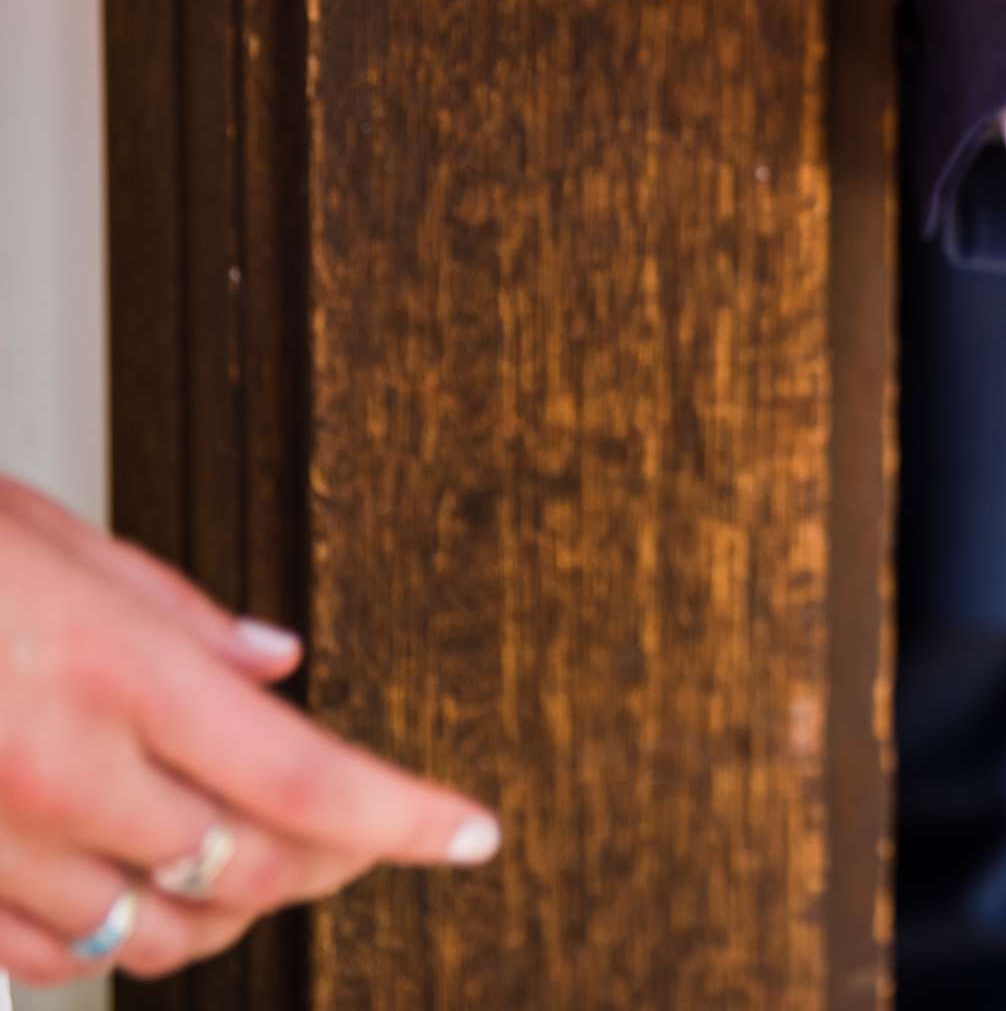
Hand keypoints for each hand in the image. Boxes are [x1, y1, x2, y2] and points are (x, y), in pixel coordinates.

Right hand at [0, 476, 498, 988]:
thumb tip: (280, 666)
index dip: (408, 820)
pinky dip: (115, 937)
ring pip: (157, 931)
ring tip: (268, 862)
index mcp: (112, 674)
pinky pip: (46, 954)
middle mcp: (59, 776)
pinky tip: (138, 892)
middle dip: (336, 861)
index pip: (306, 780)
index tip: (473, 833)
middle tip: (376, 833)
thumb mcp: (47, 536)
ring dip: (234, 906)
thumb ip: (177, 613)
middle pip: (252, 867)